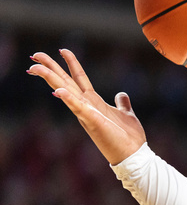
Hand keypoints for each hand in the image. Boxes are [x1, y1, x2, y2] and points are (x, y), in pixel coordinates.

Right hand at [28, 49, 145, 164]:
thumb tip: (121, 94)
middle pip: (66, 82)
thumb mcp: (126, 114)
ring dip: (51, 79)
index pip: (79, 79)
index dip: (71, 64)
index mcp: (94, 102)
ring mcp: (87, 114)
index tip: (62, 49)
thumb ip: (122, 103)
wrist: (134, 155)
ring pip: (66, 92)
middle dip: (51, 68)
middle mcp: (87, 106)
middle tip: (35, 54)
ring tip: (35, 67)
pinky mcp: (93, 122)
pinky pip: (78, 108)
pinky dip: (68, 99)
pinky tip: (58, 90)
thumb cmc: (128, 137)